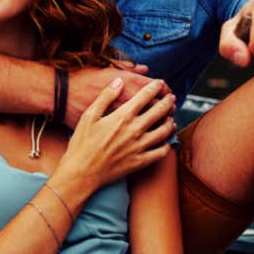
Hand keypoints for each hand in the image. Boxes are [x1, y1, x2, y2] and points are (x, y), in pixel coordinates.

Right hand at [56, 78, 175, 192]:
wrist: (81, 172)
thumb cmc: (82, 143)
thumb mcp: (89, 115)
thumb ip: (105, 96)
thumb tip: (119, 81)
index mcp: (123, 116)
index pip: (145, 96)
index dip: (155, 87)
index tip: (160, 84)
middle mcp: (135, 130)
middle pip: (159, 111)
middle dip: (167, 102)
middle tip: (171, 98)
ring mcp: (139, 146)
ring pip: (164, 131)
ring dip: (170, 122)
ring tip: (170, 118)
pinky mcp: (140, 162)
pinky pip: (161, 152)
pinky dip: (166, 145)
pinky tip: (165, 141)